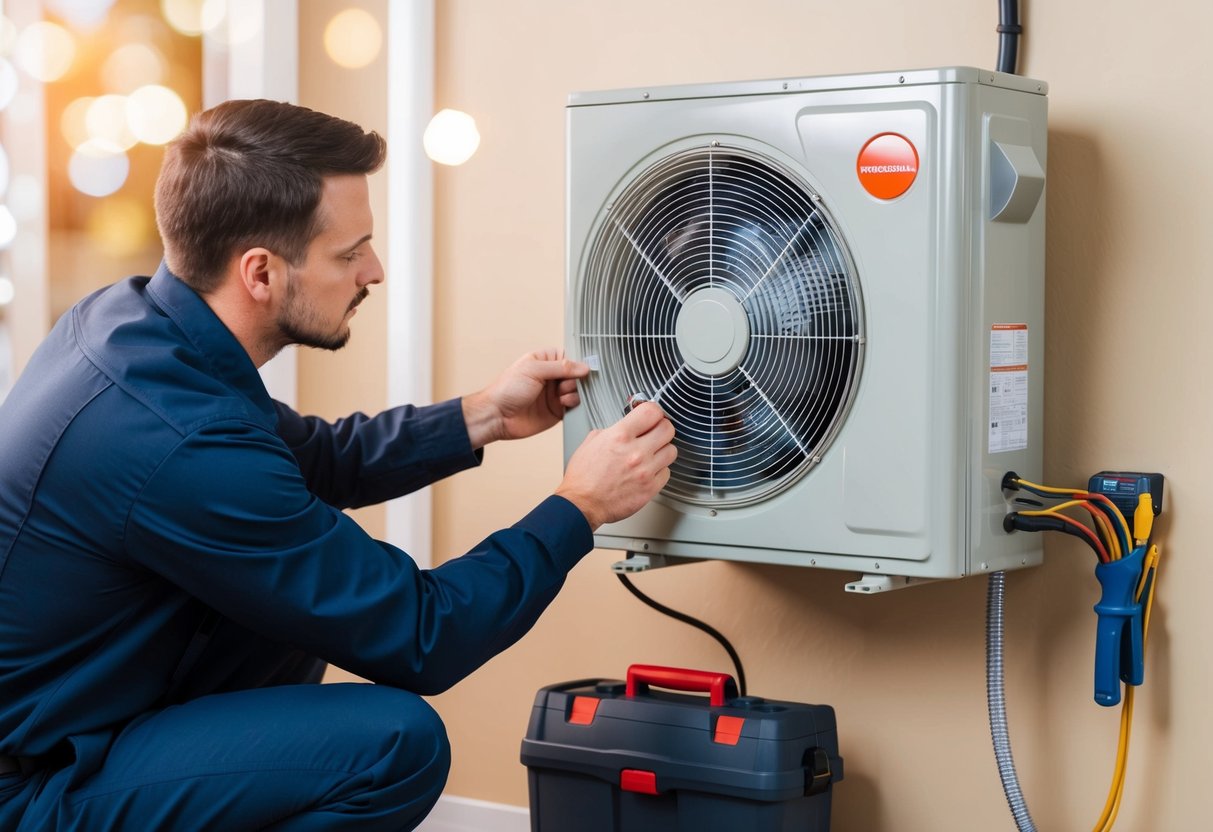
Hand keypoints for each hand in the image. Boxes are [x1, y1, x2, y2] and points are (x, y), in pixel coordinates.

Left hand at [462, 350, 588, 448]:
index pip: (570, 356)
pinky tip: (563, 404)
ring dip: (575, 392)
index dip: (578, 362)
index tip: (584, 367)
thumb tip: (584, 366)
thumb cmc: (507, 389)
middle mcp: (552, 376)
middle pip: (577, 375)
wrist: (497, 416)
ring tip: (561, 396)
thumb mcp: (534, 370)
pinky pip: (574, 406)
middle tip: (567, 383)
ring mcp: (555, 394)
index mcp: (545, 360)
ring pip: (578, 391)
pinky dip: (574, 405)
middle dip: (577, 379)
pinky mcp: (557, 410)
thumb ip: (561, 367)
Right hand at [555, 402, 676, 530]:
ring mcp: (645, 470)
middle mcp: (635, 451)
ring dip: (663, 450)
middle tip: (655, 433)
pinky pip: (667, 473)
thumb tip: (626, 425)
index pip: (652, 411)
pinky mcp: (650, 488)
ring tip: (652, 454)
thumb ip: (612, 430)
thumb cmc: (583, 477)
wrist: (582, 504)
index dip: (654, 411)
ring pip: (671, 451)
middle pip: (668, 429)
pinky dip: (659, 471)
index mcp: (619, 436)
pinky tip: (648, 472)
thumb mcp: (591, 442)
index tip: (651, 416)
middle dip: (662, 428)